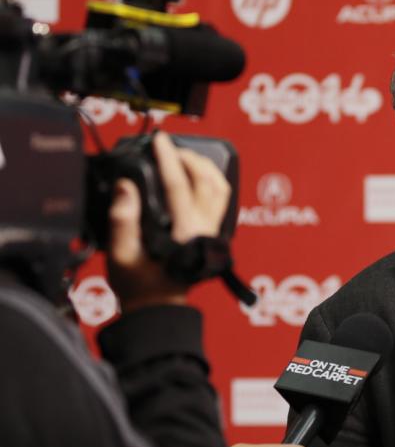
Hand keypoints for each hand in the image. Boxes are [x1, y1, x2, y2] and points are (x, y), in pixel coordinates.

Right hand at [107, 132, 230, 311]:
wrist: (158, 306)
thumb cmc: (140, 286)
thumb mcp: (121, 255)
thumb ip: (122, 220)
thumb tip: (126, 186)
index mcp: (184, 233)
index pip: (179, 185)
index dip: (168, 158)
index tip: (159, 140)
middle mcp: (204, 229)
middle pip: (208, 181)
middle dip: (190, 157)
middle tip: (169, 147)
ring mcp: (212, 231)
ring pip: (221, 188)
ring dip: (205, 167)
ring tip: (183, 157)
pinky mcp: (212, 233)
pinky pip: (220, 200)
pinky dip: (211, 181)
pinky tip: (196, 176)